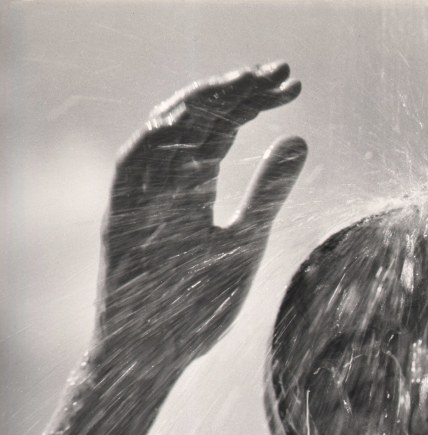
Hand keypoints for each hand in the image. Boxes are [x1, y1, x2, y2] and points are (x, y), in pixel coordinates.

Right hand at [96, 62, 306, 377]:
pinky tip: (188, 122)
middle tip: (281, 75)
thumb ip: (266, 193)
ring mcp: (140, 201)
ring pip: (163, 134)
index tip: (292, 86)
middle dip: (236, 92)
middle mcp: (162, 186)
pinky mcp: (119, 222)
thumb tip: (299, 138)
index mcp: (190, 190)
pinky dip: (156, 143)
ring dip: (202, 105)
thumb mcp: (244, 243)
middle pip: (194, 121)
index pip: (220, 129)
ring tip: (244, 86)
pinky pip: (131, 170)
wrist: (156, 356)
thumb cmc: (196, 307)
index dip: (252, 101)